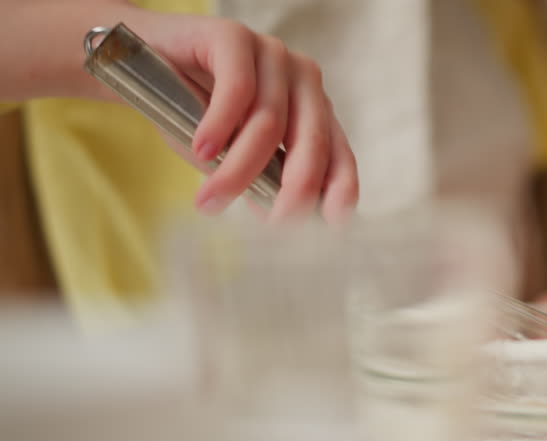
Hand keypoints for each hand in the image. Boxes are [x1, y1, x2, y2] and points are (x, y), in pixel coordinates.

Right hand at [122, 7, 357, 223]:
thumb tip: (279, 217)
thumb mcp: (230, 155)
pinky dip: (220, 126)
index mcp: (313, 112)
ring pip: (269, 123)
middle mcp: (302, 80)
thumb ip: (259, 181)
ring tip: (210, 201)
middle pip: (311, 143)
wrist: (138, 61)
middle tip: (274, 226)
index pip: (341, 157)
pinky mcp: (234, 36)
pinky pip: (237, 89)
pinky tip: (203, 150)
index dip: (340, 194)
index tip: (330, 228)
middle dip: (295, 191)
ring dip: (239, 169)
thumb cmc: (191, 111)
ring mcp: (272, 55)